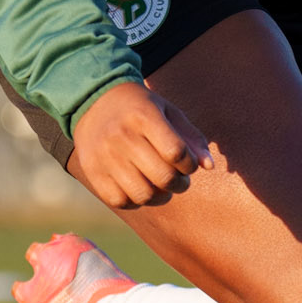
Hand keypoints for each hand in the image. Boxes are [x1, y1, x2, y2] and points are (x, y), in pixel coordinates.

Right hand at [71, 81, 212, 210]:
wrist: (93, 100)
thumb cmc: (140, 109)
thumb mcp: (168, 112)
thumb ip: (192, 137)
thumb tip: (209, 166)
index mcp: (144, 116)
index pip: (177, 152)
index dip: (190, 165)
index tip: (189, 165)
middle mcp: (122, 136)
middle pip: (163, 177)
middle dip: (181, 185)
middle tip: (180, 181)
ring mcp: (104, 156)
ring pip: (143, 194)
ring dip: (161, 197)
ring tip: (163, 189)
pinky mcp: (92, 171)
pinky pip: (120, 201)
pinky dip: (136, 202)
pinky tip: (141, 189)